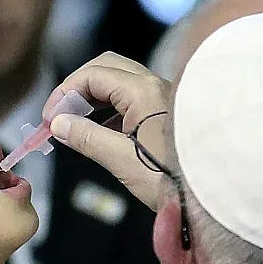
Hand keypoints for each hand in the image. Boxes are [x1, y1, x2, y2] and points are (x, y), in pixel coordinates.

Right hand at [44, 52, 171, 210]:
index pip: (92, 74)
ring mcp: (163, 98)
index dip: (64, 93)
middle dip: (78, 87)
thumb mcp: (122, 160)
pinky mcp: (166, 113)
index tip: (50, 119)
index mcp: (143, 91)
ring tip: (74, 123)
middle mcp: (154, 85)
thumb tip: (58, 124)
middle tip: (59, 114)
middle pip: (106, 68)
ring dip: (93, 98)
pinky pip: (132, 99)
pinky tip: (98, 131)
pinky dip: (109, 109)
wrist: (212, 195)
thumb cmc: (171, 179)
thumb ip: (87, 138)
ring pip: (119, 82)